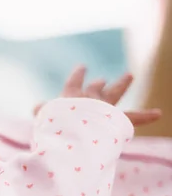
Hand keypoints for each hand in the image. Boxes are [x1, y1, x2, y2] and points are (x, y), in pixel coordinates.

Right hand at [34, 65, 161, 125]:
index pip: (74, 81)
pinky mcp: (117, 118)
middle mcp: (90, 97)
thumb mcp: (43, 116)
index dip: (78, 74)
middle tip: (102, 79)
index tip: (82, 66)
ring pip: (115, 92)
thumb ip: (41, 110)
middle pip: (96, 86)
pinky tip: (159, 113)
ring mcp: (105, 106)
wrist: (73, 129)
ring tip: (130, 75)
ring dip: (122, 83)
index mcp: (71, 95)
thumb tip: (36, 107)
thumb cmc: (55, 123)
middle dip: (99, 83)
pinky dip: (147, 115)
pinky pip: (134, 117)